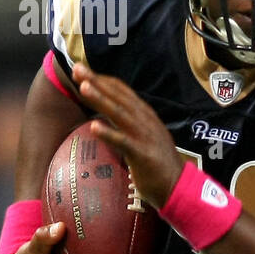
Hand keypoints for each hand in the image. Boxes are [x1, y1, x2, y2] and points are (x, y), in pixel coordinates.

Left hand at [72, 63, 183, 206]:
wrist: (176, 185)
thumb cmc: (157, 162)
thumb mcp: (144, 136)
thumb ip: (129, 124)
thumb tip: (107, 115)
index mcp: (145, 115)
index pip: (122, 92)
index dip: (103, 80)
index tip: (83, 71)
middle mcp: (145, 121)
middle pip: (119, 97)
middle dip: (97, 82)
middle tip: (78, 68)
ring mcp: (144, 136)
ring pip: (120, 114)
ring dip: (101, 100)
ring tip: (84, 87)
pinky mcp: (142, 154)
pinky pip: (123, 142)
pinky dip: (108, 133)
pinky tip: (93, 127)